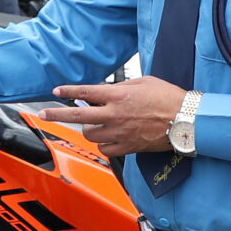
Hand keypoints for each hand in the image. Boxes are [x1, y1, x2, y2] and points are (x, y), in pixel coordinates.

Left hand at [38, 76, 185, 157]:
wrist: (186, 120)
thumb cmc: (169, 98)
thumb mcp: (144, 82)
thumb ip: (122, 87)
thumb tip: (109, 91)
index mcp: (118, 95)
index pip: (85, 92)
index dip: (68, 91)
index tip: (56, 91)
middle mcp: (115, 114)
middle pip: (78, 115)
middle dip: (57, 114)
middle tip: (44, 114)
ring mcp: (119, 132)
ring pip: (90, 134)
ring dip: (89, 128)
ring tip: (96, 124)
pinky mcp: (127, 147)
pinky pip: (105, 149)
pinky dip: (103, 144)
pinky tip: (108, 138)